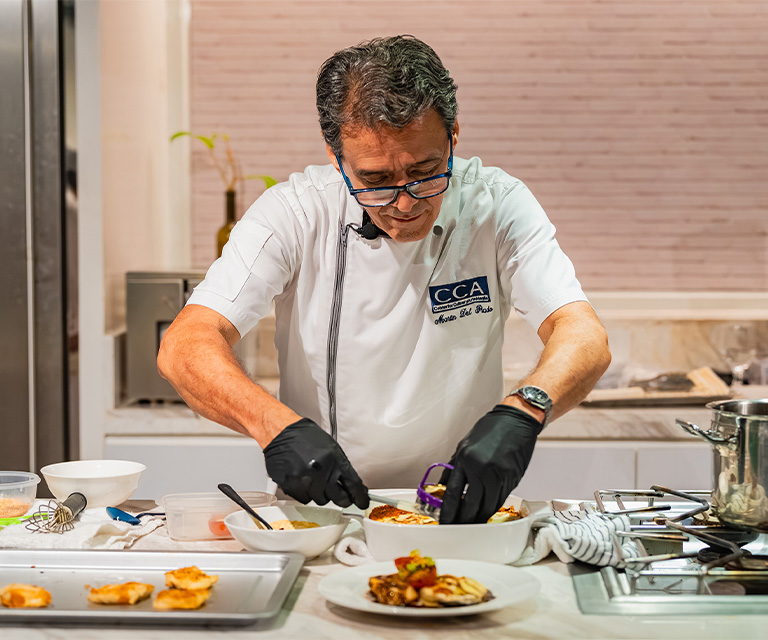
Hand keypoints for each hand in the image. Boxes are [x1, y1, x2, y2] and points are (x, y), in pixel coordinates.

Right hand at [263, 418, 368, 508]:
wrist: (281, 433)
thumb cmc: (305, 437)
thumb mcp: (330, 447)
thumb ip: (341, 466)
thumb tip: (351, 484)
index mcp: (334, 459)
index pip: (353, 485)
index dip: (360, 497)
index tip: (362, 502)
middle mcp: (321, 472)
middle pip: (339, 498)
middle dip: (342, 498)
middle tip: (338, 493)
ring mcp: (306, 481)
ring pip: (321, 500)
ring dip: (321, 493)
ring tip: (314, 478)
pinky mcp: (292, 486)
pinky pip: (305, 499)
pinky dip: (305, 492)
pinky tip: (302, 479)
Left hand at [439, 405, 542, 523]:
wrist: (515, 420)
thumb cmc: (490, 429)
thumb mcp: (464, 445)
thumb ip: (454, 467)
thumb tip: (445, 488)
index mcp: (465, 458)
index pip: (453, 493)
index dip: (448, 511)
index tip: (445, 522)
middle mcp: (481, 468)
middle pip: (471, 504)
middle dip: (463, 520)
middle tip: (458, 528)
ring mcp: (498, 474)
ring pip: (487, 506)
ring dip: (479, 517)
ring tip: (472, 524)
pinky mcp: (512, 478)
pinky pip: (500, 499)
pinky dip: (491, 508)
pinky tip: (486, 512)